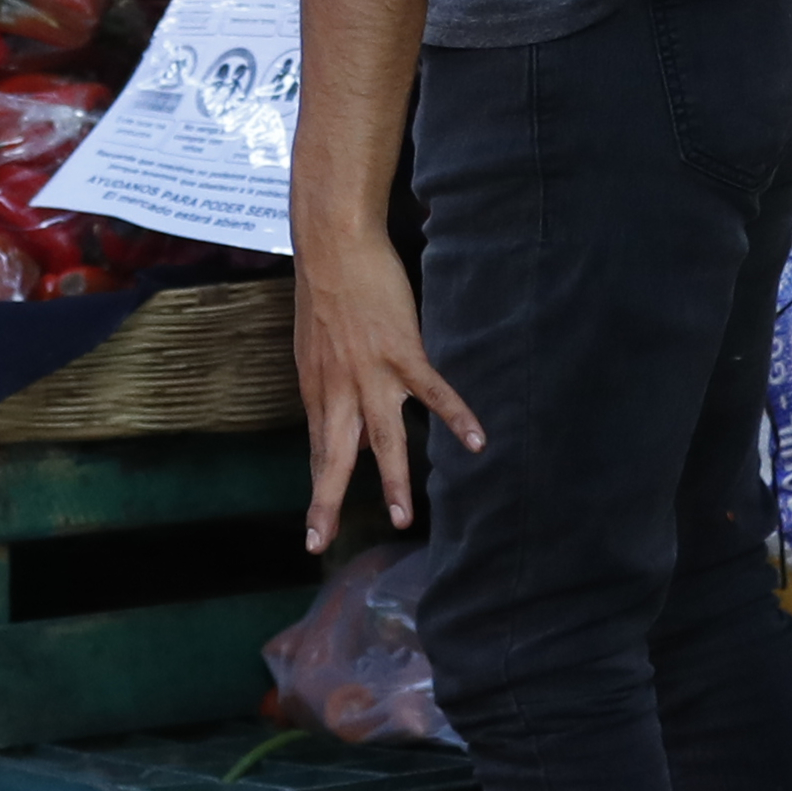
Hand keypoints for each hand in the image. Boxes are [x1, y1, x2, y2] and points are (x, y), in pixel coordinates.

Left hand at [297, 233, 485, 548]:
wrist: (333, 247)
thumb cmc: (324, 290)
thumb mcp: (313, 347)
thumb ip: (328, 385)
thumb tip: (338, 416)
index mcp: (318, 390)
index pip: (320, 452)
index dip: (319, 490)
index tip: (315, 531)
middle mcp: (339, 390)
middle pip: (334, 457)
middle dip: (329, 501)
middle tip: (320, 543)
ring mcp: (371, 373)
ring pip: (382, 438)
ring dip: (393, 480)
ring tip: (403, 518)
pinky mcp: (401, 352)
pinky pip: (432, 393)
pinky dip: (456, 418)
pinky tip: (478, 441)